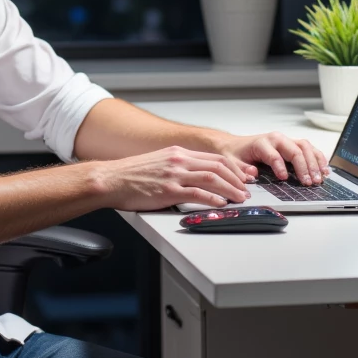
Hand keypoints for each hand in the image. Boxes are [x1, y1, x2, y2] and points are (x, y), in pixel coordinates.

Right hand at [96, 146, 256, 211]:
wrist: (110, 179)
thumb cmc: (131, 175)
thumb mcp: (159, 163)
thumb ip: (177, 167)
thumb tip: (194, 176)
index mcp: (178, 154)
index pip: (215, 158)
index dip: (234, 168)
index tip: (244, 177)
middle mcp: (179, 161)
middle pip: (218, 166)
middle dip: (237, 179)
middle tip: (247, 190)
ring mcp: (174, 175)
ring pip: (212, 179)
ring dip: (230, 190)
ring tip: (240, 199)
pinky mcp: (168, 190)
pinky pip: (196, 193)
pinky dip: (212, 199)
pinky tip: (221, 204)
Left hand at [226, 131, 328, 186]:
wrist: (235, 145)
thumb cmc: (236, 154)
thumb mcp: (233, 163)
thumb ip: (242, 170)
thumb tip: (253, 174)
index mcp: (262, 143)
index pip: (275, 155)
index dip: (280, 167)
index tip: (284, 179)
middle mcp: (277, 139)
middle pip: (296, 150)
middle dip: (304, 167)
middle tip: (309, 182)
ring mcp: (286, 141)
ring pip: (305, 147)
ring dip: (314, 163)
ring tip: (319, 178)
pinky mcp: (292, 145)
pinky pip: (309, 149)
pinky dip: (318, 158)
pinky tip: (324, 169)